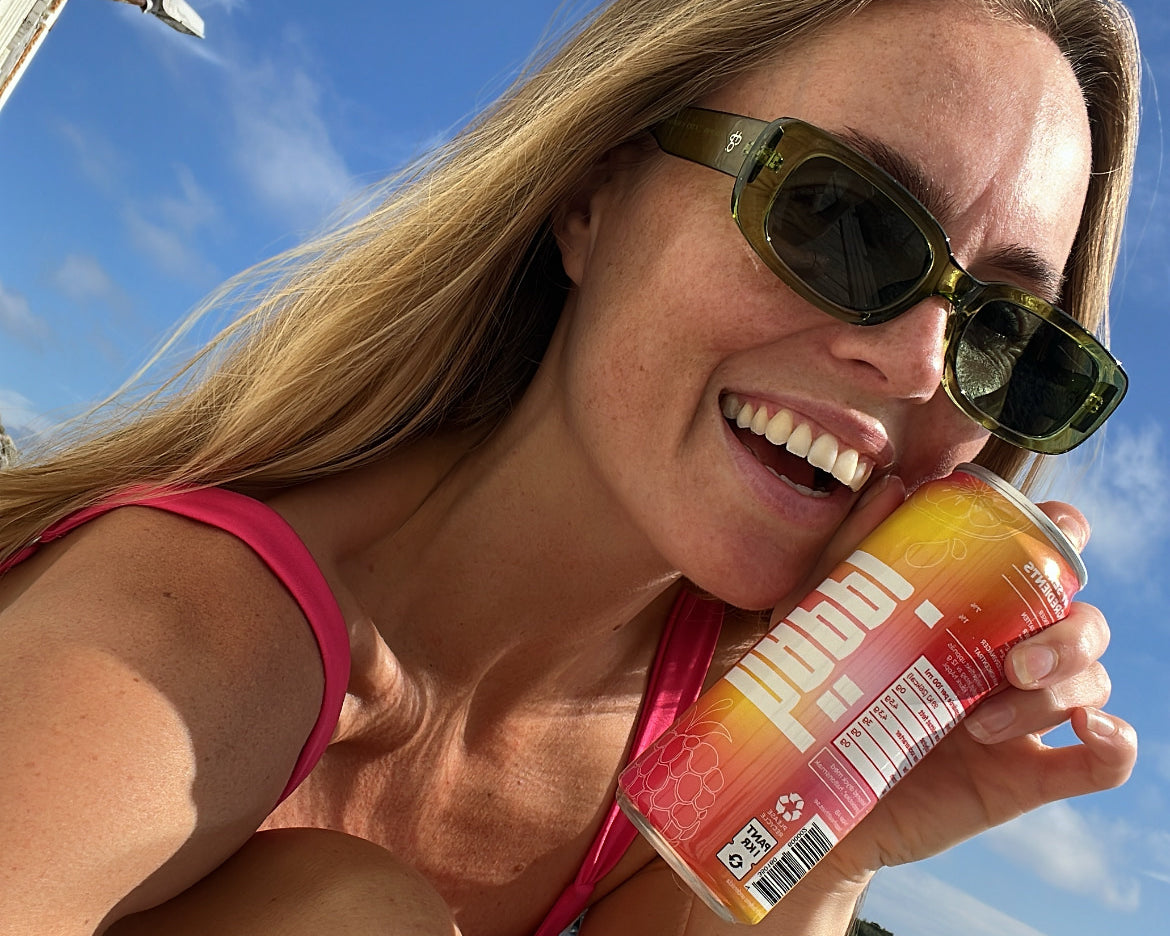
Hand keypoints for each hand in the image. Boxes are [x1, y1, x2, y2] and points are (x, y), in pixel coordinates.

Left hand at [816, 498, 1136, 882]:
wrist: (810, 788)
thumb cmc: (823, 690)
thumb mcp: (824, 615)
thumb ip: (854, 551)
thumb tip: (895, 488)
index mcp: (973, 610)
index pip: (1045, 559)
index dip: (1065, 535)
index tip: (1051, 533)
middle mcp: (1009, 655)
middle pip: (1084, 621)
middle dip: (1067, 635)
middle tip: (1010, 663)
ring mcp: (1024, 715)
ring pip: (1092, 684)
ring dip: (1056, 695)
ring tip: (979, 723)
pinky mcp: (1026, 776)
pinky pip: (1107, 760)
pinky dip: (1117, 742)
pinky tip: (1090, 730)